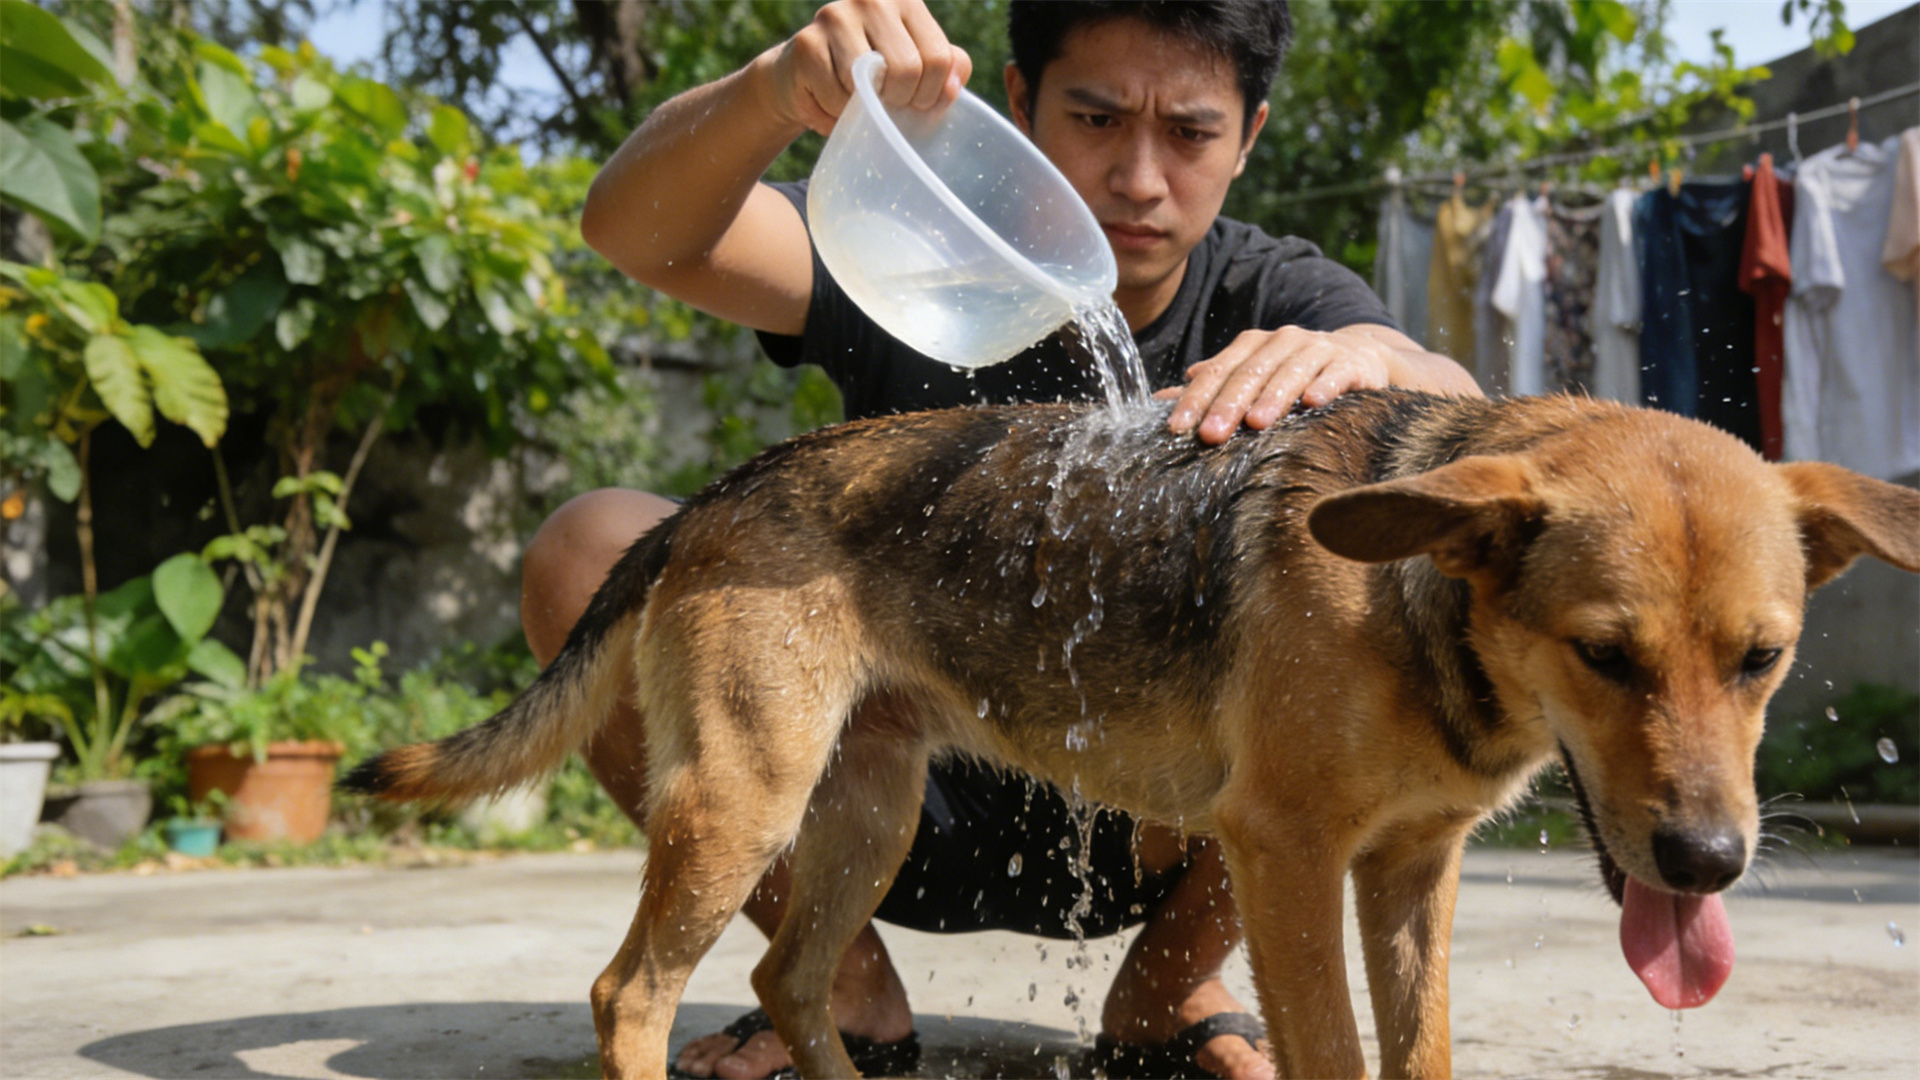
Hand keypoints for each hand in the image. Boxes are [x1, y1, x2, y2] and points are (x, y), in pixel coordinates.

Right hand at [763, 0, 973, 135]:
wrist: (800, 79)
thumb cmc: (868, 78)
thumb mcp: (914, 69)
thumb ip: (945, 69)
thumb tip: (953, 87)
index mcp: (906, 2)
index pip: (939, 58)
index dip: (930, 95)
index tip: (914, 101)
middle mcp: (873, 0)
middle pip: (908, 70)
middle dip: (899, 102)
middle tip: (885, 105)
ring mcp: (836, 16)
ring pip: (870, 85)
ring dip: (864, 110)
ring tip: (854, 101)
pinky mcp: (806, 42)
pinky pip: (836, 96)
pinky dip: (836, 114)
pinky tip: (828, 101)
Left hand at [1159, 324, 1479, 444]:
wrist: (1360, 358)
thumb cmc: (1294, 376)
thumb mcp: (1252, 378)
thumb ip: (1212, 388)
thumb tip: (1160, 402)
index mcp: (1253, 346)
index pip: (1218, 372)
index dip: (1195, 400)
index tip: (1177, 429)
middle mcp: (1283, 341)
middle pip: (1250, 373)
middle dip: (1228, 405)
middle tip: (1210, 436)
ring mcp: (1319, 349)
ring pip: (1290, 371)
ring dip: (1272, 397)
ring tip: (1257, 423)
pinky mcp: (1353, 363)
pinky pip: (1337, 373)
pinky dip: (1325, 385)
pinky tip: (1313, 403)